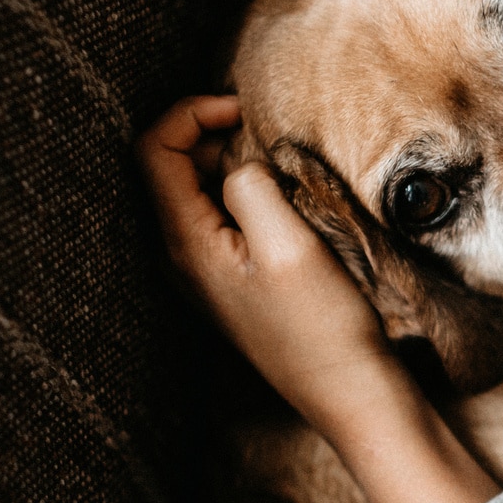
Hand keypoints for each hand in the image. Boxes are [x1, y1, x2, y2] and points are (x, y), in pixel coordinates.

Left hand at [139, 95, 397, 431]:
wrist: (348, 393)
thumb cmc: (322, 325)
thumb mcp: (289, 244)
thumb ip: (252, 186)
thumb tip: (242, 163)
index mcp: (185, 242)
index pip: (154, 148)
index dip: (191, 112)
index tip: (243, 109)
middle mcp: (180, 257)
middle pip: (169, 167)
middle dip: (211, 134)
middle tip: (266, 131)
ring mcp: (203, 272)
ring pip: (196, 191)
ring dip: (230, 163)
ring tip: (278, 163)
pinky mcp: (230, 282)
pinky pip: (219, 218)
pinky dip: (244, 192)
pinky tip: (282, 200)